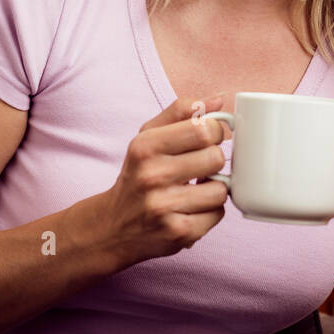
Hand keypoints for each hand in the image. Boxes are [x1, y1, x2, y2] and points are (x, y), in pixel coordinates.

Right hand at [100, 94, 234, 268]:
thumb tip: (219, 100)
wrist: (112, 228)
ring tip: (195, 190)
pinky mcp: (178, 233)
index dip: (215, 132)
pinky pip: (218, 214)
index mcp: (145, 146)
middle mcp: (152, 176)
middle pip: (216, 158)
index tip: (207, 139)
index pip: (204, 129)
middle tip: (199, 167)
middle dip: (213, 161)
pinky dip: (210, 212)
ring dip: (214, 189)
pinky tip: (191, 209)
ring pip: (221, 189)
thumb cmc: (137, 175)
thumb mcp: (147, 137)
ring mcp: (164, 207)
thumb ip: (182, 112)